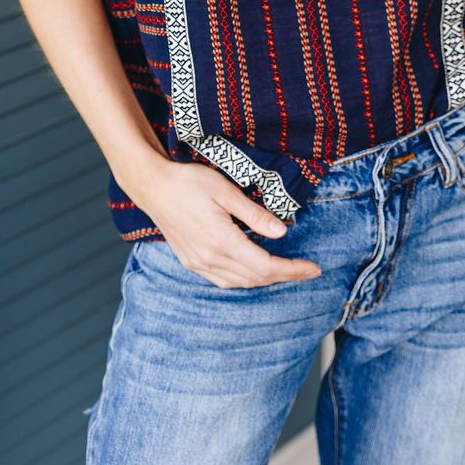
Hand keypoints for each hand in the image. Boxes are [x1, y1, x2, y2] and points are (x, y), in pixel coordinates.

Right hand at [137, 160, 322, 288]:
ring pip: (239, 283)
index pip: (265, 266)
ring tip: (286, 270)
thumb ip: (254, 214)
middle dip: (284, 276)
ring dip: (265, 279)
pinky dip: (244, 279)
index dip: (292, 269)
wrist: (151, 186)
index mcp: (221, 241)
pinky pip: (223, 280)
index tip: (313, 268)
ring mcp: (198, 263)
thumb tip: (281, 232)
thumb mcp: (226, 191)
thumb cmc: (188, 182)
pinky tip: (253, 270)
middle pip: (255, 278)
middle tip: (307, 270)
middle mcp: (209, 258)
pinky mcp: (191, 261)